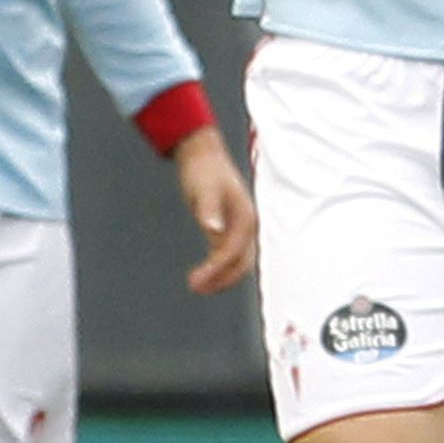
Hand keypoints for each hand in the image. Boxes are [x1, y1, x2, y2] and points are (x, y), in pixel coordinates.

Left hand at [172, 128, 256, 293]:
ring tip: (197, 286)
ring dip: (220, 277)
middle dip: (220, 279)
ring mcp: (240, 227)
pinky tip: (203, 274)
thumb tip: (213, 228)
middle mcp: (247, 225)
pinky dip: (217, 267)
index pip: (232, 252)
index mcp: (245, 217)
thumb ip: (209, 209)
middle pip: (240, 263)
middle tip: (196, 288)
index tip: (196, 280)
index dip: (215, 269)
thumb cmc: (203, 170)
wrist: (202, 154)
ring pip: (236, 262)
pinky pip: (228, 254)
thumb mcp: (204, 189)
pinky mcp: (230, 228)